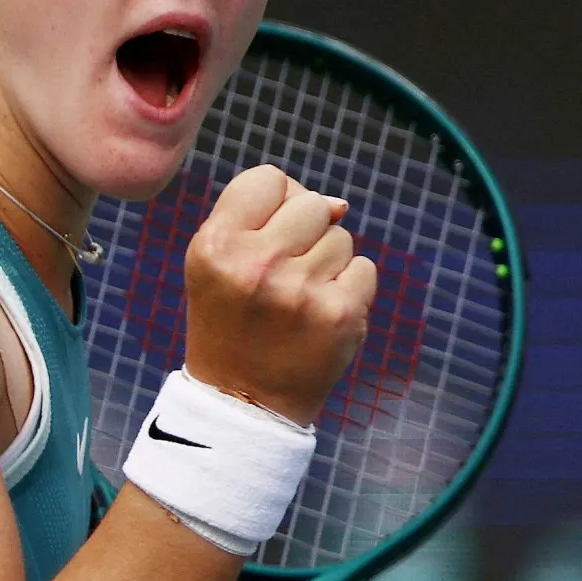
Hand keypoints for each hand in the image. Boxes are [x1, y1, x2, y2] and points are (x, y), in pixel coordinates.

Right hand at [182, 164, 377, 425]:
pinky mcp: (340, 315)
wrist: (242, 401)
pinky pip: (365, 269)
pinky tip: (320, 312)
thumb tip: (339, 203)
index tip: (264, 236)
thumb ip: (263, 216)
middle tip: (282, 273)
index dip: (273, 203)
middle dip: (304, 231)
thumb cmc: (231, 320)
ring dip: (327, 262)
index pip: (268, 179)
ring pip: (342, 237)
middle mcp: (256, 263)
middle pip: (311, 203)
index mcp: (216, 244)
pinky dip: (350, 288)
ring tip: (298, 297)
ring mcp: (301, 290)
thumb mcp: (217, 261)